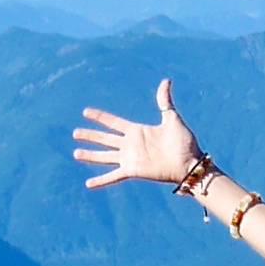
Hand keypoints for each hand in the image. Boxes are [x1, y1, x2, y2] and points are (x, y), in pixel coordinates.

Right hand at [72, 81, 212, 194]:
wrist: (189, 163)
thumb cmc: (184, 142)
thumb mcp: (172, 118)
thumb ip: (164, 101)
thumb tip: (165, 81)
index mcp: (137, 131)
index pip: (113, 122)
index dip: (99, 117)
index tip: (86, 112)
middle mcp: (130, 144)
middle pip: (105, 138)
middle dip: (90, 135)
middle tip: (75, 133)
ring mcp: (130, 158)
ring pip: (104, 156)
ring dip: (90, 155)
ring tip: (76, 153)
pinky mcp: (133, 171)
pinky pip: (113, 176)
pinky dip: (101, 180)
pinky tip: (89, 184)